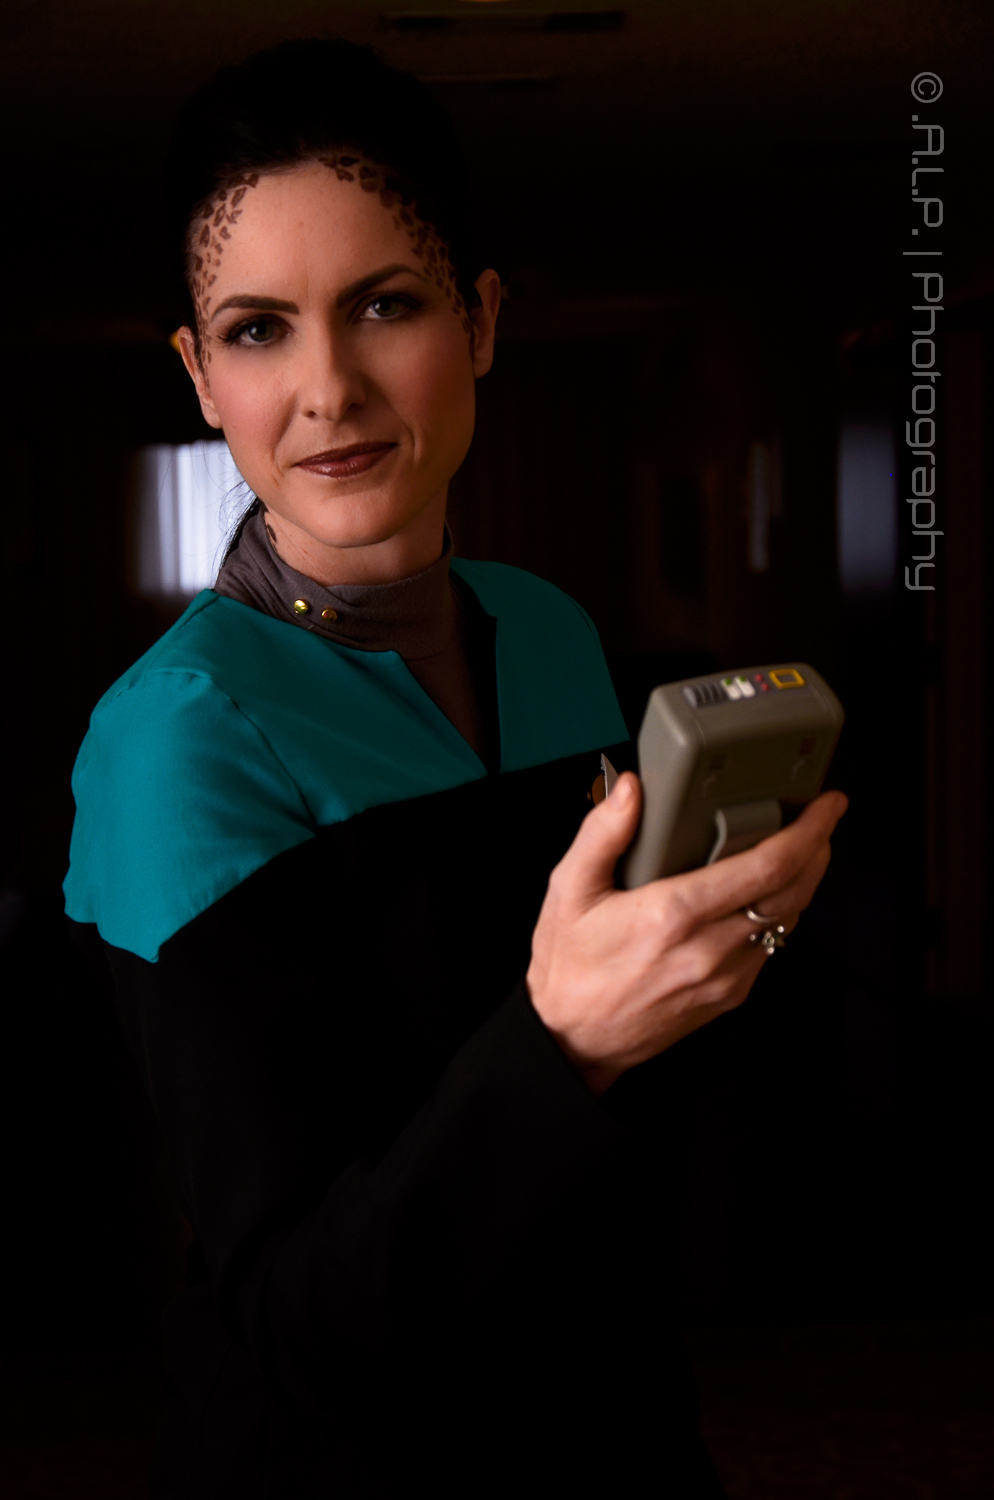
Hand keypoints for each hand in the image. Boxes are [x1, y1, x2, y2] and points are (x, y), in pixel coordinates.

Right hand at [526, 774, 847, 1093]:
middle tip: (820, 819)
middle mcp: (709, 948)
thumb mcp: (569, 891)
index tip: (825, 806)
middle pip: (794, 892)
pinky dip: (780, 913)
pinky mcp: (729, 995)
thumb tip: (630, 789)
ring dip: (803, 881)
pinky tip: (765, 895)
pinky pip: (770, 946)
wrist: (574, 1040)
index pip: (767, 868)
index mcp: (674, 914)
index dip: (808, 831)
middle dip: (818, 848)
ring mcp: (725, 976)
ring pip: (789, 920)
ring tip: (797, 849)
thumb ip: (602, 833)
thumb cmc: (569, 968)